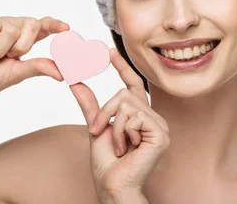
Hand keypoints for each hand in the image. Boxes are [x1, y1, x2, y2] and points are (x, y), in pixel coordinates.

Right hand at [0, 9, 68, 106]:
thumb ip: (38, 67)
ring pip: (11, 27)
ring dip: (0, 48)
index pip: (41, 27)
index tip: (66, 28)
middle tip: (6, 56)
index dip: (54, 25)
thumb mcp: (17, 73)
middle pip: (31, 24)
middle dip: (22, 46)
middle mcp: (9, 26)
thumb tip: (62, 72)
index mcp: (21, 40)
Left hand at [70, 48, 169, 200]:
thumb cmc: (107, 163)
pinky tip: (127, 149)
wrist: (112, 185)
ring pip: (127, 104)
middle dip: (105, 112)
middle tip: (98, 131)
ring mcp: (160, 126)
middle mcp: (153, 118)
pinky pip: (134, 117)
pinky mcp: (161, 134)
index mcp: (141, 115)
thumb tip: (74, 81)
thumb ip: (90, 104)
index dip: (121, 66)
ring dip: (113, 126)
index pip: (133, 84)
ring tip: (118, 146)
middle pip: (125, 93)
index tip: (108, 50)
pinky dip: (122, 133)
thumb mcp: (95, 126)